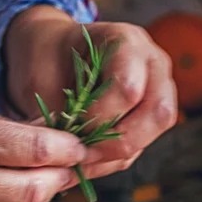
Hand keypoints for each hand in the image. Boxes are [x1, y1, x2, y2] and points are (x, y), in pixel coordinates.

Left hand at [3, 7, 177, 177]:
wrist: (50, 56)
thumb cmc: (46, 60)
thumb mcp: (42, 77)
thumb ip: (60, 111)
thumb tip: (67, 152)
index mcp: (128, 42)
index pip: (129, 89)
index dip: (100, 116)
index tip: (71, 124)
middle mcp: (153, 65)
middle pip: (158, 114)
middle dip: (117, 141)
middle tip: (82, 149)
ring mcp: (159, 92)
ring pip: (152, 136)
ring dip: (113, 154)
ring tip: (79, 155)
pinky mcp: (149, 120)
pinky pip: (139, 148)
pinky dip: (110, 160)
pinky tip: (85, 156)